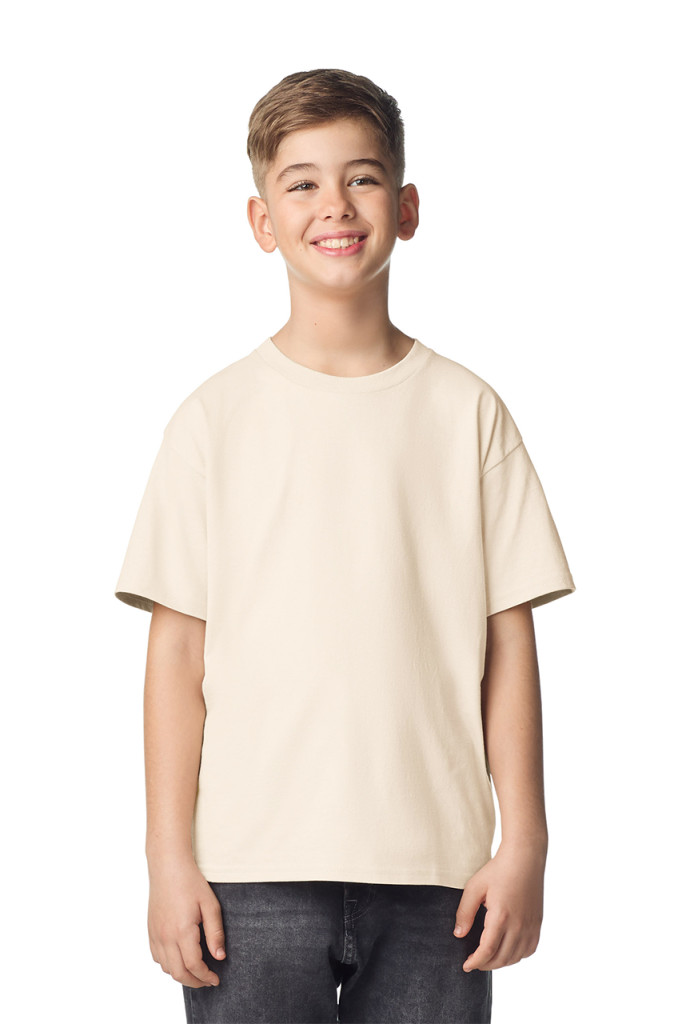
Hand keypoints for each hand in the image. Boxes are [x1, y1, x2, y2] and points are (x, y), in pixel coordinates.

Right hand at [147, 855, 225, 987]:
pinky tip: (179, 960)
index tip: (216, 979)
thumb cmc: (191, 882)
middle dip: (194, 982)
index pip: (194, 966)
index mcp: (182, 931)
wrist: (168, 867)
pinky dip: (168, 965)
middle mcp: (165, 936)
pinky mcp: (150, 931)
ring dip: (181, 975)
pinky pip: (157, 957)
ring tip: (196, 972)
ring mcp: (155, 934)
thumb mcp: (210, 905)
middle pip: (178, 973)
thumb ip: (215, 933)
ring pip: (166, 968)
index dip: (206, 977)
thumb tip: (220, 957)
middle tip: (207, 981)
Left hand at [453, 841, 545, 971]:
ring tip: (487, 957)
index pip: (487, 951)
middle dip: (485, 965)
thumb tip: (459, 934)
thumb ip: (465, 912)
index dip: (475, 962)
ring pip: (515, 957)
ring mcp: (531, 926)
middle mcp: (519, 925)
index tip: (466, 966)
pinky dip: (516, 956)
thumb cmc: (498, 870)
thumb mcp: (475, 887)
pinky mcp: (537, 924)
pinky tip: (506, 950)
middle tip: (473, 963)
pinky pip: (528, 950)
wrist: (525, 858)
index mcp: (501, 917)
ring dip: (500, 962)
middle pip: (501, 958)